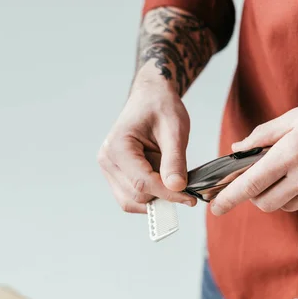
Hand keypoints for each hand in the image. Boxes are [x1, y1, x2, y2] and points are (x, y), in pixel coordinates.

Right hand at [97, 75, 196, 213]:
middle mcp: (107, 160)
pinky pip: (130, 196)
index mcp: (117, 146)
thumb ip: (174, 160)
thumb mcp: (174, 129)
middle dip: (162, 194)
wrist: (150, 97)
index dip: (168, 194)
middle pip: (136, 195)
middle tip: (183, 184)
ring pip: (131, 201)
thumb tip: (177, 188)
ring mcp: (108, 169)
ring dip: (154, 195)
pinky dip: (149, 193)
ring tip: (167, 174)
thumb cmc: (160, 107)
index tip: (190, 198)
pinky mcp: (114, 175)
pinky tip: (160, 177)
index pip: (142, 183)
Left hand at [211, 81, 297, 214]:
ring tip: (285, 172)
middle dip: (253, 198)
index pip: (251, 183)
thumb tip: (237, 149)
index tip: (214, 208)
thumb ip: (263, 134)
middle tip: (254, 182)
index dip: (229, 198)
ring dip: (276, 196)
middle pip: (265, 203)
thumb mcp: (296, 115)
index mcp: (292, 151)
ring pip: (286, 205)